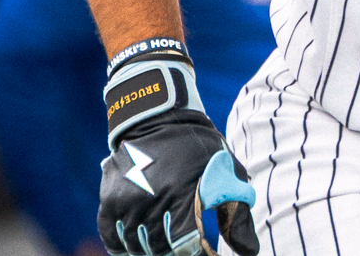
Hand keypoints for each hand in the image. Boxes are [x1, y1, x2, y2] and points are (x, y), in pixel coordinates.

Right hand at [101, 44, 257, 255]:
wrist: (156, 117)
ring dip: (152, 250)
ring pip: (137, 246)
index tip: (206, 253)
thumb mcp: (227, 171)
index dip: (198, 254)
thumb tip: (250, 252)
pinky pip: (112, 238)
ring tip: (167, 244)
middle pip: (161, 250)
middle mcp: (151, 200)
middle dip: (176, 253)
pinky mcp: (109, 201)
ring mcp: (126, 202)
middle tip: (186, 246)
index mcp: (182, 195)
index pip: (187, 246)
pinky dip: (124, 247)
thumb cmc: (199, 147)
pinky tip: (139, 246)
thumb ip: (238, 214)